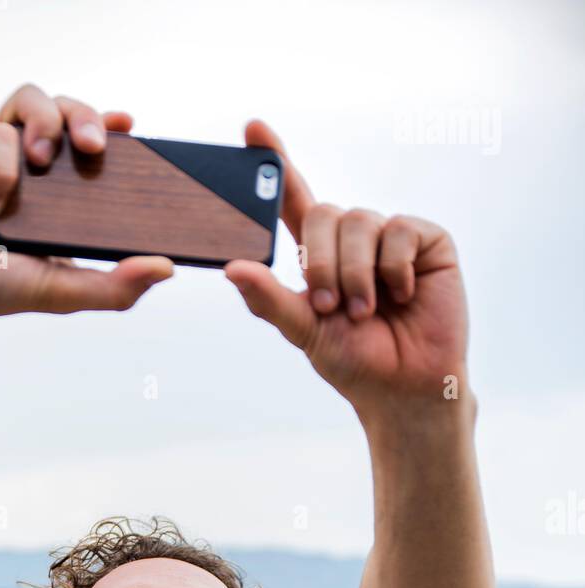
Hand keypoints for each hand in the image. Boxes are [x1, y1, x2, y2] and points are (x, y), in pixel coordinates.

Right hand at [0, 83, 173, 329]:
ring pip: (32, 101)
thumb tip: (166, 269)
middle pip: (68, 111)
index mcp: (60, 195)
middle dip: (84, 116)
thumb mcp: (61, 291)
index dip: (112, 128)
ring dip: (45, 123)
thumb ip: (114, 286)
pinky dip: (0, 164)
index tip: (131, 126)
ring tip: (42, 160)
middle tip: (94, 145)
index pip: (93, 147)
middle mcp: (32, 168)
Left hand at [225, 120, 469, 421]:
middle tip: (330, 306)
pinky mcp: (427, 239)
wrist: (406, 388)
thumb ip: (269, 299)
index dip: (277, 161)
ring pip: (360, 223)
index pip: (294, 198)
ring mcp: (391, 234)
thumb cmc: (355, 361)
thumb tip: (231, 268)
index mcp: (320, 252)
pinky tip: (403, 296)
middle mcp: (353, 237)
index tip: (252, 128)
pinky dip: (394, 270)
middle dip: (321, 263)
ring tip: (367, 310)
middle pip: (323, 213)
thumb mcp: (304, 331)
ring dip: (357, 274)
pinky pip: (399, 232)